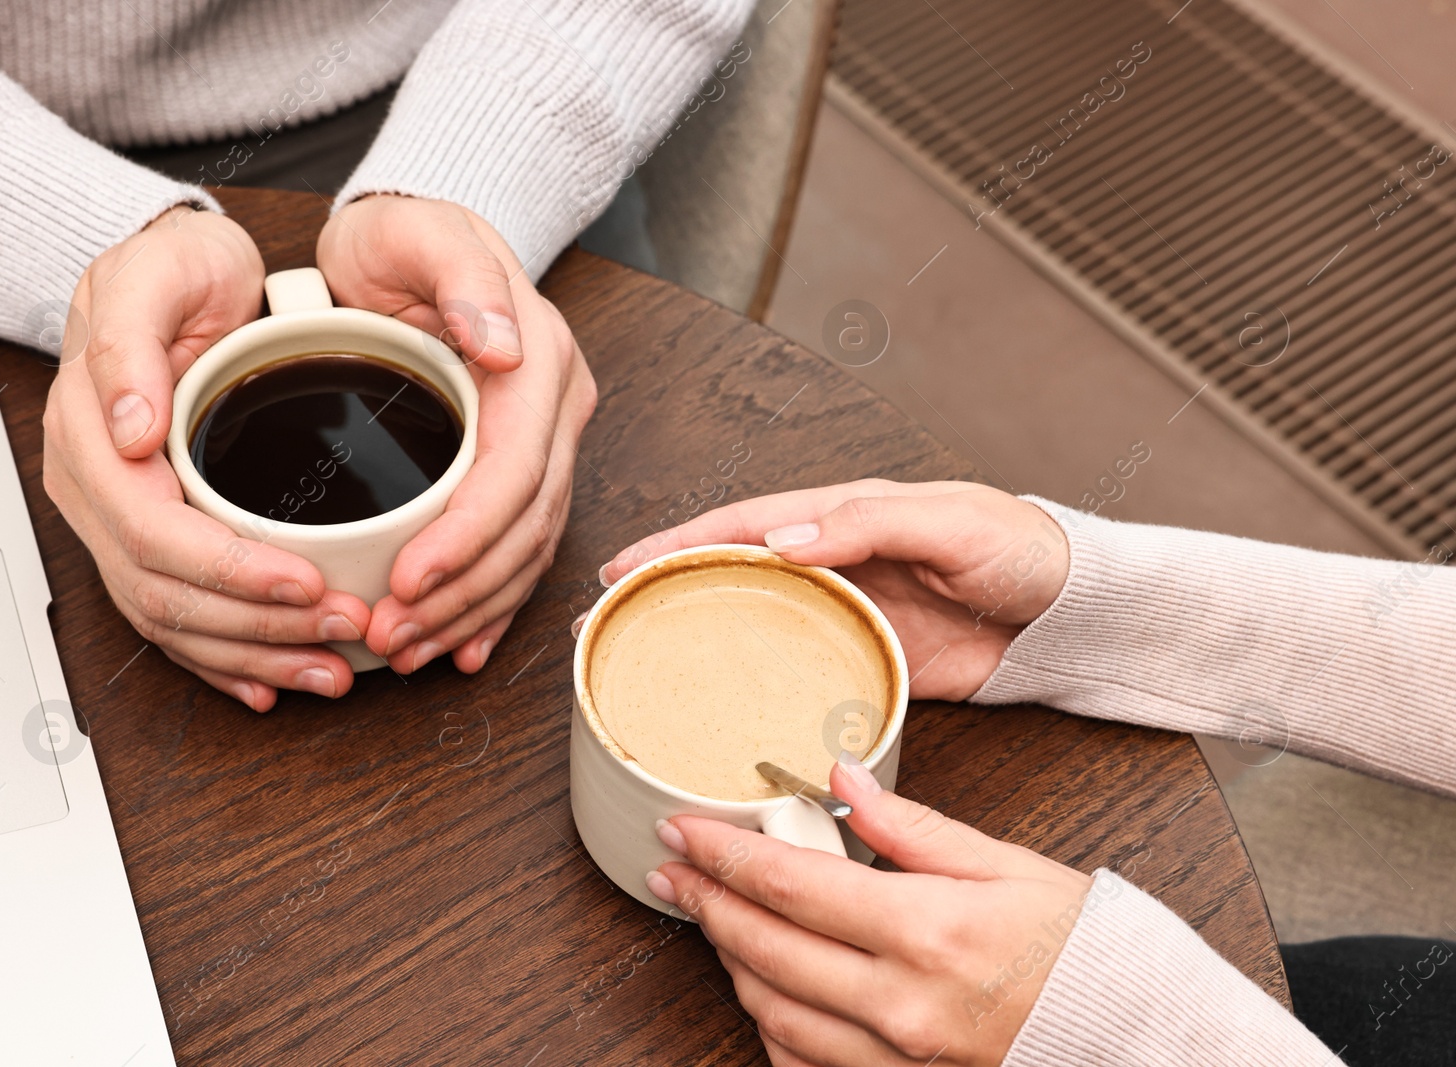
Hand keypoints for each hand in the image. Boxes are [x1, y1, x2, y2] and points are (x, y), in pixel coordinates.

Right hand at [43, 207, 371, 710]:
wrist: (181, 269)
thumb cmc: (175, 269)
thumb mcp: (154, 275)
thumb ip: (131, 345)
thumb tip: (129, 431)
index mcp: (90, 436)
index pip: (151, 532)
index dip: (230, 570)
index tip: (306, 581)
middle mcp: (97, 488)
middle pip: (164, 591)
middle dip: (257, 626)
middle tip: (340, 628)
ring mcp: (119, 518)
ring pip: (173, 618)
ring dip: (253, 655)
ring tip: (327, 669)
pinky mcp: (153, 533)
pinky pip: (178, 615)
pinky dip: (227, 657)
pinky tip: (271, 680)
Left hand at [316, 194, 596, 673]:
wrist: (412, 233)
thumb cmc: (404, 235)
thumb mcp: (420, 233)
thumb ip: (462, 277)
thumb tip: (502, 343)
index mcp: (541, 364)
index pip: (517, 471)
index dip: (468, 536)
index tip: (410, 579)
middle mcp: (556, 411)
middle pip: (527, 526)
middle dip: (463, 593)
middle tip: (394, 633)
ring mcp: (547, 443)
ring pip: (526, 550)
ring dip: (471, 610)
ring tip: (407, 648)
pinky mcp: (524, 466)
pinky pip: (520, 548)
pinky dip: (490, 603)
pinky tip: (462, 644)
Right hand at [598, 481, 1068, 700]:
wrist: (1072, 614)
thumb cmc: (1021, 549)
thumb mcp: (947, 521)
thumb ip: (867, 523)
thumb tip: (784, 540)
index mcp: (843, 516)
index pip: (743, 525)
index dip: (678, 543)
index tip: (623, 566)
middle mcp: (834, 564)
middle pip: (732, 574)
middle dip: (666, 590)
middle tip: (605, 620)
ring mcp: (846, 617)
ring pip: (755, 625)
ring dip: (699, 639)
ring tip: (641, 662)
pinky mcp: (869, 665)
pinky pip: (799, 674)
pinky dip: (757, 687)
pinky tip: (724, 708)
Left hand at [647, 757, 1092, 1066]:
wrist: (1138, 1036)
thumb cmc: (1082, 948)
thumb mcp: (1005, 865)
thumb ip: (910, 827)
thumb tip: (840, 778)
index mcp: (927, 932)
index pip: (790, 886)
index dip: (723, 854)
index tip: (682, 829)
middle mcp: (901, 1004)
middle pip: (765, 949)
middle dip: (706, 904)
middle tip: (672, 869)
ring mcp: (898, 1057)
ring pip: (773, 1012)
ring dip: (731, 961)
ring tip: (711, 918)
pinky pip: (806, 1065)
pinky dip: (770, 1024)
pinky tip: (762, 989)